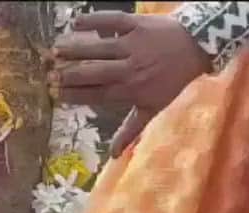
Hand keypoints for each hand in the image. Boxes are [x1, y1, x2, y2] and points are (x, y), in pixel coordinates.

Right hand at [50, 11, 210, 156]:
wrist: (199, 47)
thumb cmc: (174, 81)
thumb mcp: (155, 109)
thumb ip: (131, 130)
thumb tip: (114, 156)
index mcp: (131, 90)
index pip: (96, 94)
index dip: (74, 94)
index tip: (53, 94)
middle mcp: (129, 69)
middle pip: (93, 72)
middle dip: (69, 74)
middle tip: (49, 74)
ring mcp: (133, 45)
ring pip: (98, 48)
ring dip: (74, 49)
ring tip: (55, 51)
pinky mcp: (138, 24)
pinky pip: (113, 21)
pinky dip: (94, 20)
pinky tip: (76, 22)